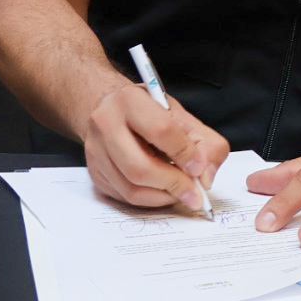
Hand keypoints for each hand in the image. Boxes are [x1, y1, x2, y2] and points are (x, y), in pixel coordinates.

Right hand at [80, 84, 227, 211]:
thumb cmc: (147, 113)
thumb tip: (205, 176)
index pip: (160, 131)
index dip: (185, 154)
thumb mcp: (180, 115)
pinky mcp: (95, 172)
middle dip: (173, 185)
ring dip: (163, 196)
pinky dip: (150, 200)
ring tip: (180, 192)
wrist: (113, 111)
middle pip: (139, 167)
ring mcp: (96, 150)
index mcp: (129, 101)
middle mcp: (105, 124)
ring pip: (131, 188)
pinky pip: (124, 197)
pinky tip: (162, 190)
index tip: (199, 168)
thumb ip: (205, 142)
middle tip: (194, 193)